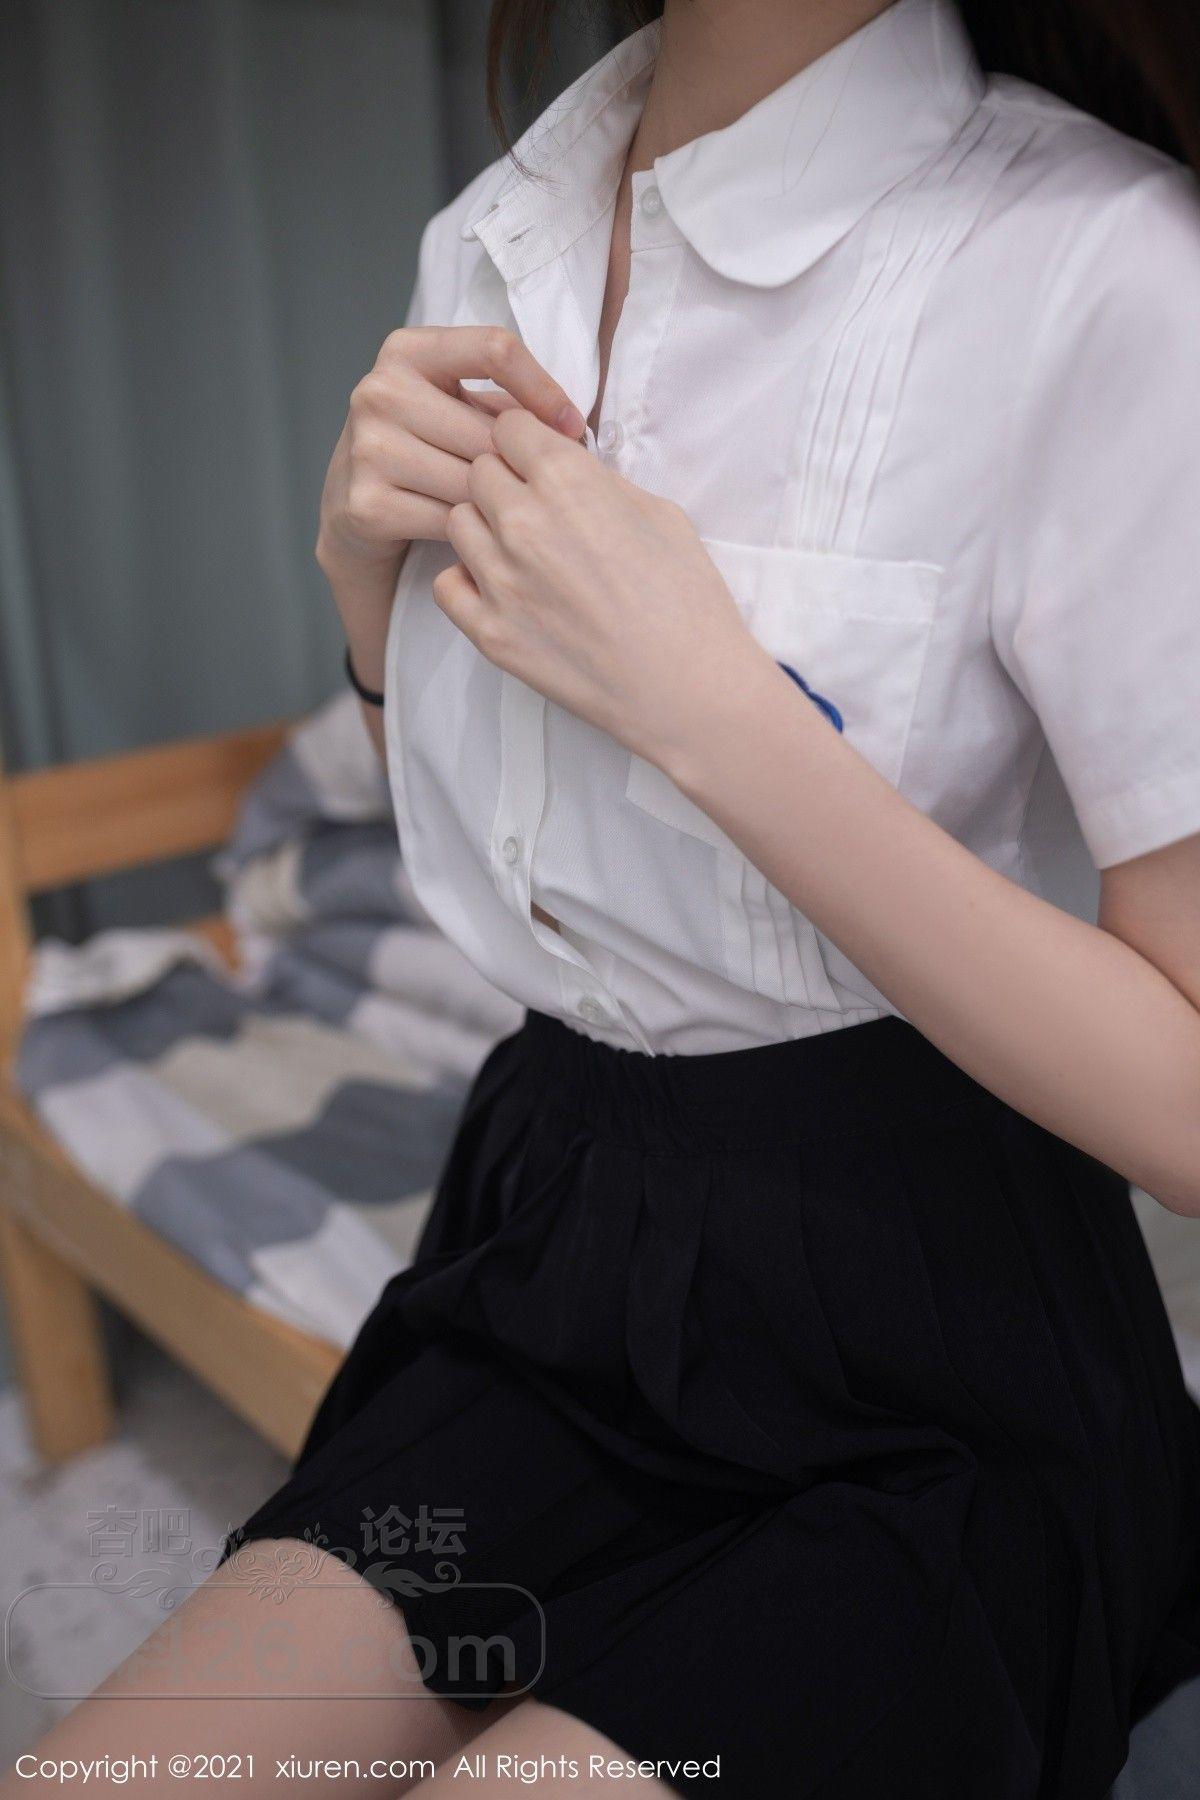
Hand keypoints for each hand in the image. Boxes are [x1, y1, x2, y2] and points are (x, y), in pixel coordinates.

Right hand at [317, 328, 584, 718]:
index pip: (494, 349)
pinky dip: (476, 531)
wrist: (354, 508)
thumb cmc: (424, 450)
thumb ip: (502, 403)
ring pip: (473, 480)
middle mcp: (379, 392)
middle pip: (489, 430)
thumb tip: (569, 426)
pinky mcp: (367, 504)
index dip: (544, 388)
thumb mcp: (454, 405)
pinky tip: (482, 534)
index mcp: (406, 351)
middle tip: (547, 487)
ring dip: (502, 502)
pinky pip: (451, 521)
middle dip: (524, 463)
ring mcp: (369, 449)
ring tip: (513, 512)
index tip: (572, 425)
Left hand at [435, 408, 772, 769]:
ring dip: (485, 529)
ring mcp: (499, 580)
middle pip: (478, 472)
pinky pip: (447, 584)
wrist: (688, 688)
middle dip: (505, 482)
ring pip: (458, 523)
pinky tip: (503, 590)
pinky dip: (468, 581)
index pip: (509, 427)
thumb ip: (600, 482)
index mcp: (567, 481)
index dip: (527, 442)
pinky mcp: (489, 631)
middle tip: (537, 510)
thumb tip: (569, 469)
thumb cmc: (687, 600)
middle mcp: (522, 522)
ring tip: (524, 553)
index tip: (540, 461)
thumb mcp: (660, 514)